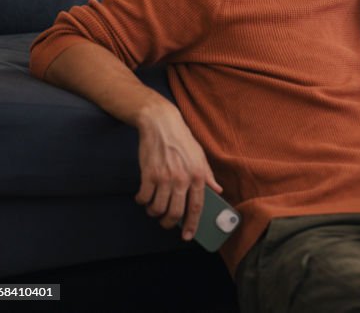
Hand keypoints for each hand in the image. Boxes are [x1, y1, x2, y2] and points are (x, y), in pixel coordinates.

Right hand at [134, 102, 221, 240]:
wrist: (161, 124)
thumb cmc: (182, 140)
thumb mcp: (200, 156)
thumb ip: (207, 175)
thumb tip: (217, 190)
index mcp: (197, 175)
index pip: (197, 207)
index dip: (192, 224)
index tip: (187, 235)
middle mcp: (182, 179)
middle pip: (175, 212)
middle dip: (169, 223)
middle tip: (166, 223)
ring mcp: (164, 178)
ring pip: (158, 208)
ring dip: (154, 213)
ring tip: (154, 209)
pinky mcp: (148, 174)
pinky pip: (144, 198)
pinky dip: (142, 202)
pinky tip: (143, 198)